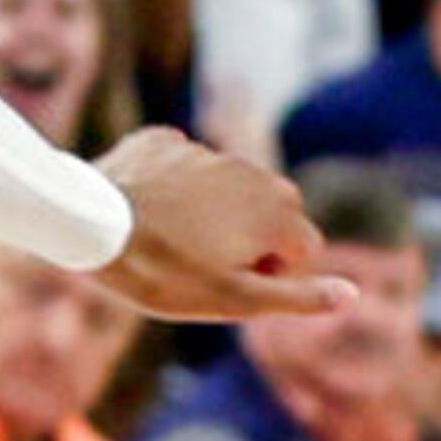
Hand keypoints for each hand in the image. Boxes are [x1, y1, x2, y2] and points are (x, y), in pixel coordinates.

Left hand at [92, 127, 341, 320]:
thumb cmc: (164, 272)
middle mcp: (249, 172)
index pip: (305, 246)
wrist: (88, 224)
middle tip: (204, 264)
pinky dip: (172, 186)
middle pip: (273, 211)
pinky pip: (179, 165)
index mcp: (276, 210)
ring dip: (214, 211)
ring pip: (227, 186)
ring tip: (170, 239)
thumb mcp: (232, 299)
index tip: (231, 284)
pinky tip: (143, 208)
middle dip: (253, 237)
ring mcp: (204, 152)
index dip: (274, 274)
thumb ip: (297, 297)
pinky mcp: (161, 141)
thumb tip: (352, 294)